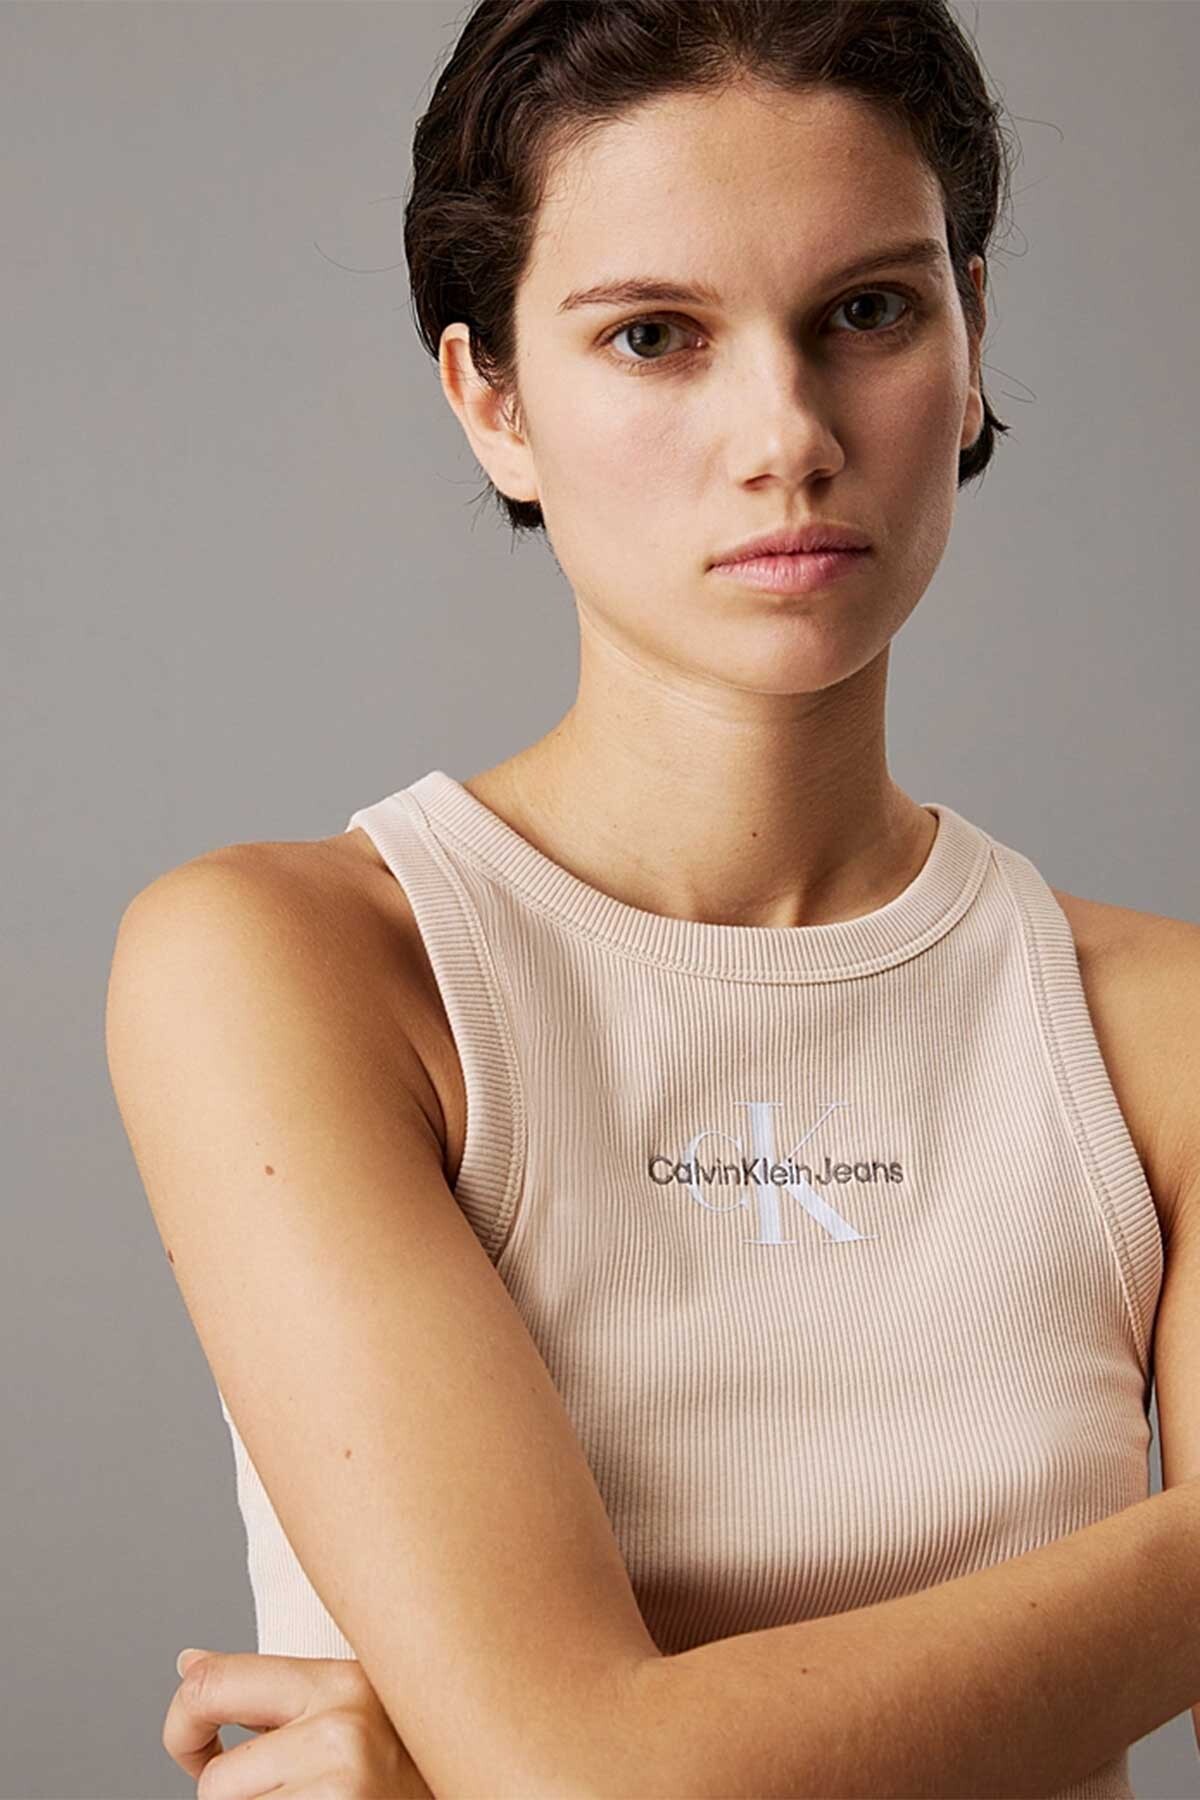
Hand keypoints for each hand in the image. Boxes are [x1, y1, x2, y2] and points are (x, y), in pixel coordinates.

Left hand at [164, 1647, 435, 1797]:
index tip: (198, 1753)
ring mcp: (341, 1782)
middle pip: (215, 1776)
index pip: (213, 1683)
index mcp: (343, 1680)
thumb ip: (274, 1695)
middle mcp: (344, 1723)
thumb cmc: (403, 1776)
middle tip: (263, 1795)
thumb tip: (188, 1663)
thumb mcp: (348, 1718)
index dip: (183, 1726)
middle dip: (224, 1797)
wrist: (482, 1796)